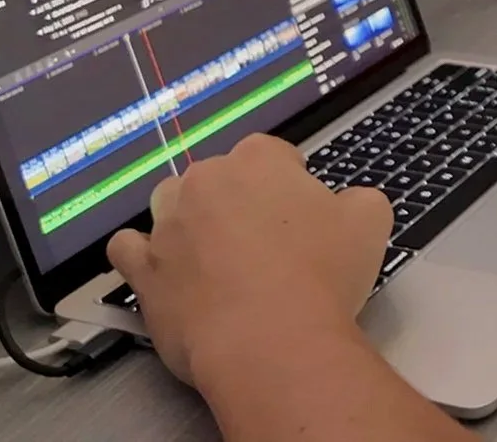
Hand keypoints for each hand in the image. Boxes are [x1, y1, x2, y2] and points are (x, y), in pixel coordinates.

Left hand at [106, 135, 392, 386]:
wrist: (271, 342)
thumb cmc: (323, 276)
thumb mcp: (369, 222)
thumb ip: (358, 200)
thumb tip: (349, 204)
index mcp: (258, 160)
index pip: (272, 154)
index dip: (289, 183)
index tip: (302, 215)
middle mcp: (205, 181)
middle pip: (218, 178)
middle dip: (237, 203)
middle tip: (267, 245)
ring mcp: (167, 224)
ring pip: (168, 205)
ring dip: (186, 221)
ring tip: (214, 259)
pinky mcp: (142, 269)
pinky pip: (127, 248)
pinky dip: (141, 255)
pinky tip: (162, 270)